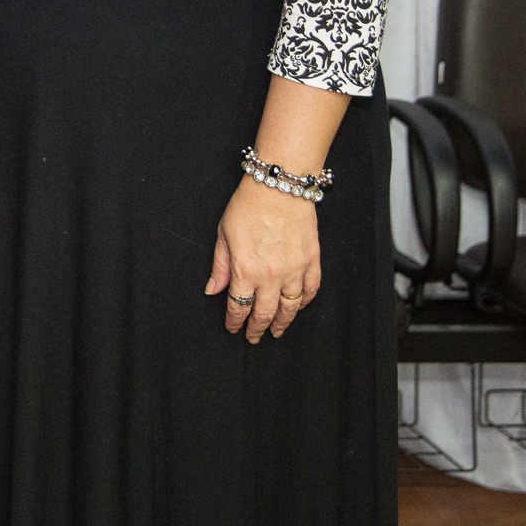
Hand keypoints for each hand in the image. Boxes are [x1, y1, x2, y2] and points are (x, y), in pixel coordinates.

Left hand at [205, 177, 319, 342]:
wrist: (279, 187)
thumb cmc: (247, 206)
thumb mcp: (223, 235)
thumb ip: (220, 266)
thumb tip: (213, 290)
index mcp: (245, 270)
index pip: (239, 306)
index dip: (235, 321)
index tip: (233, 328)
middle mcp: (271, 275)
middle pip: (265, 312)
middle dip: (257, 328)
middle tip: (254, 338)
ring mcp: (295, 270)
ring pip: (290, 307)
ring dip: (282, 322)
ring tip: (276, 331)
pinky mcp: (312, 261)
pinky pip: (311, 290)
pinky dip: (304, 303)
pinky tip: (297, 308)